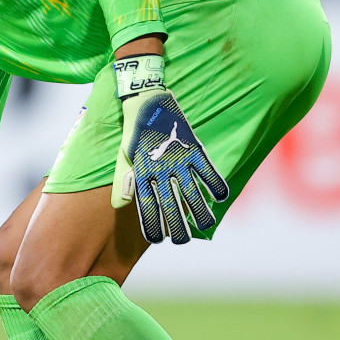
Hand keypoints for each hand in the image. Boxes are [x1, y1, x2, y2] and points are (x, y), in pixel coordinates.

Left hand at [110, 54, 228, 244]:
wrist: (146, 99)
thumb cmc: (134, 131)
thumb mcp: (124, 156)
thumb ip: (125, 181)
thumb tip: (119, 206)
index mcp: (141, 172)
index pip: (147, 207)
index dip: (153, 225)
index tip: (159, 240)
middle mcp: (159, 168)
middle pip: (170, 205)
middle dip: (177, 227)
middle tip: (182, 241)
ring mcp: (178, 158)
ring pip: (191, 192)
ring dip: (200, 212)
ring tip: (205, 225)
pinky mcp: (193, 147)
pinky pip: (207, 171)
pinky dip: (215, 185)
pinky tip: (220, 198)